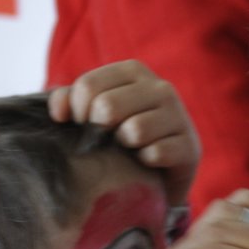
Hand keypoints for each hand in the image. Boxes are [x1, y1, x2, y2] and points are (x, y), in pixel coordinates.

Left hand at [50, 60, 200, 207]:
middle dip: (99, 131)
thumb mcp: (93, 115)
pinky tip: (146, 164)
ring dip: (123, 148)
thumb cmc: (120, 140)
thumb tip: (58, 112)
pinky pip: (155, 154)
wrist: (159, 177)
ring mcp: (178, 115)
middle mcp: (159, 87)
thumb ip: (70, 102)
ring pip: (134, 130)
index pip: (88, 86)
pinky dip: (144, 164)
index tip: (83, 127)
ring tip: (129, 151)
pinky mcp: (189, 146)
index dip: (77, 113)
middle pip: (107, 106)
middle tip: (106, 141)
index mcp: (133, 71)